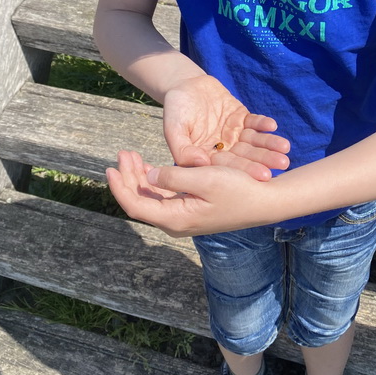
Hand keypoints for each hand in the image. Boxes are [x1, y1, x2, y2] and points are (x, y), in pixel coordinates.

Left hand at [106, 150, 271, 236]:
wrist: (265, 202)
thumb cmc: (238, 189)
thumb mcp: (205, 178)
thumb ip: (173, 177)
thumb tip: (149, 177)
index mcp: (176, 218)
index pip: (136, 205)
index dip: (120, 186)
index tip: (110, 167)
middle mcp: (176, 222)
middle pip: (141, 201)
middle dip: (129, 176)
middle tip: (124, 152)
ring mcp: (184, 218)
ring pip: (152, 198)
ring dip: (140, 177)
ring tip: (132, 156)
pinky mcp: (192, 210)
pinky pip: (164, 197)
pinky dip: (155, 181)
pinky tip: (151, 167)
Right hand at [162, 74, 289, 179]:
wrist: (183, 85)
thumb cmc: (175, 109)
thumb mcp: (173, 129)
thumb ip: (183, 149)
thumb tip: (201, 165)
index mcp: (207, 158)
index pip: (229, 167)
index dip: (246, 170)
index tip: (264, 175)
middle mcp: (223, 149)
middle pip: (246, 156)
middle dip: (265, 159)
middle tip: (283, 163)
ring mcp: (233, 133)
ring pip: (254, 141)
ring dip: (269, 144)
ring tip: (285, 147)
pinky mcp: (240, 117)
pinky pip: (254, 122)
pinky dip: (263, 123)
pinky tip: (273, 125)